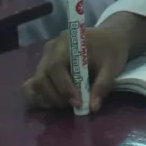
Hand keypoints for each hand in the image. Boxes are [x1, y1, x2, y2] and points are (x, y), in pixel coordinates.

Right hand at [22, 14, 145, 113]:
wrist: (110, 38)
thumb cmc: (111, 50)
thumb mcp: (113, 66)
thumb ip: (103, 85)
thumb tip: (92, 107)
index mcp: (67, 42)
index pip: (56, 66)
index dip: (64, 88)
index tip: (79, 102)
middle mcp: (51, 48)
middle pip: (41, 77)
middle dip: (56, 97)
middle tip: (76, 105)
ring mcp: (45, 58)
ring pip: (36, 83)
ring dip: (49, 99)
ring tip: (69, 104)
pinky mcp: (43, 67)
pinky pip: (33, 85)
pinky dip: (41, 97)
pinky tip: (56, 103)